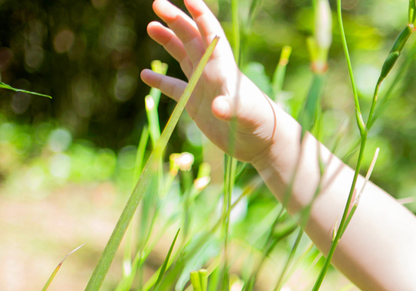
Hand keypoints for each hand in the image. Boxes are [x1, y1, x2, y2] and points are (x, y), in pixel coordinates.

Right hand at [141, 0, 277, 166]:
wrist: (263, 144)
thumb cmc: (260, 124)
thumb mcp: (247, 115)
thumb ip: (233, 108)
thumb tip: (217, 108)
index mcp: (224, 68)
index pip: (211, 35)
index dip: (201, 15)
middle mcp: (212, 72)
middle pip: (192, 38)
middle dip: (176, 20)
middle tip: (157, 3)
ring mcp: (204, 87)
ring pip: (183, 56)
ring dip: (168, 40)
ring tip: (152, 26)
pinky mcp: (197, 104)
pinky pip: (175, 88)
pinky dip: (160, 81)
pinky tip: (145, 75)